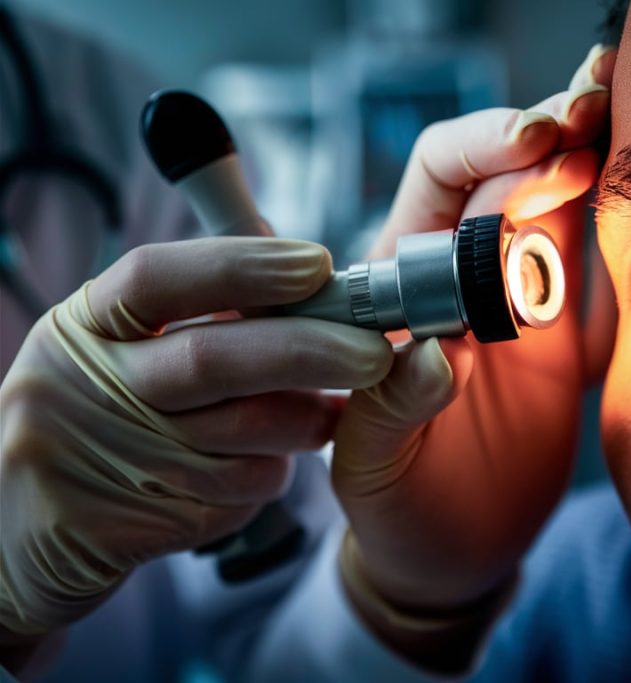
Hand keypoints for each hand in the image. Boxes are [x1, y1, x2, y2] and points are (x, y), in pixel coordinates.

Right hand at [0, 238, 392, 647]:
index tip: (317, 264)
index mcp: (84, 326)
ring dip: (302, 424)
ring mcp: (96, 459)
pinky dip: (269, 475)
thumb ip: (203, 309)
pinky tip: (265, 466)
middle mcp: (78, 386)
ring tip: (325, 415)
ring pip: (239, 436)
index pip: (157, 278)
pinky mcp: (123, 525)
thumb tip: (305, 268)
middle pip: (210, 359)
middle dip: (308, 350)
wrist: (25, 535)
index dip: (243, 267)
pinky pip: (236, 492)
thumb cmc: (102, 420)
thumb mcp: (123, 348)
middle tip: (375, 351)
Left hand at [331, 44, 616, 637]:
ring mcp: (520, 302)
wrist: (452, 552)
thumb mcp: (369, 470)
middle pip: (510, 171)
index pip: (439, 181)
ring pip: (560, 202)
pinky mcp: (566, 338)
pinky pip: (600, 265)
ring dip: (595, 151)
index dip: (484, 149)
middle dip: (553, 128)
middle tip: (599, 104)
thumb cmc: (397, 509)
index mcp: (402, 289)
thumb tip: (430, 359)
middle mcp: (462, 278)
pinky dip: (629, 219)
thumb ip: (387, 413)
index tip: (534, 146)